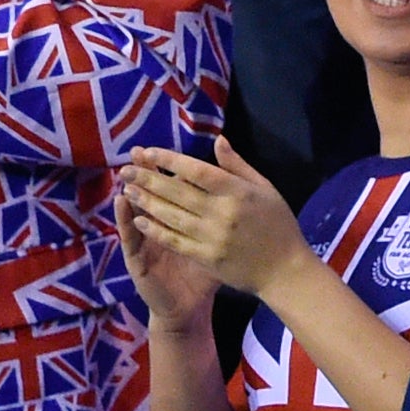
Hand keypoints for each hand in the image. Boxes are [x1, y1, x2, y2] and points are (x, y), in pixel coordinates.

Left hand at [119, 141, 311, 307]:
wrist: (285, 270)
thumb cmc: (277, 225)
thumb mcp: (265, 189)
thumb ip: (238, 166)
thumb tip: (218, 140)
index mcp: (239, 191)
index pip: (197, 170)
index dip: (170, 160)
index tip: (147, 153)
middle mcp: (224, 212)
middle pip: (178, 191)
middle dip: (148, 179)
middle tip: (124, 170)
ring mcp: (213, 236)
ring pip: (171, 215)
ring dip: (146, 202)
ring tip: (127, 191)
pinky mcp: (206, 257)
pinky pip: (174, 241)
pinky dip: (154, 230)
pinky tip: (138, 221)